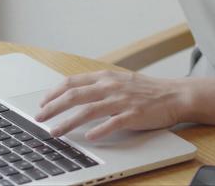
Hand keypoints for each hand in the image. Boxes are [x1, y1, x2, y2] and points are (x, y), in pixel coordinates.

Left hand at [34, 69, 189, 140]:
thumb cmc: (147, 90)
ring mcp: (121, 100)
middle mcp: (110, 86)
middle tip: (39, 118)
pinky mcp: (133, 115)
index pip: (72, 82)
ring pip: (87, 111)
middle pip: (74, 96)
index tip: (42, 102)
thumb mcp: (120, 80)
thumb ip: (100, 85)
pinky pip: (111, 123)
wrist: (175, 95)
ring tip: (54, 132)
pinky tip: (89, 138)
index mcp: (105, 77)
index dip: (54, 93)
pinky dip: (98, 131)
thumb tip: (77, 93)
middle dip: (52, 107)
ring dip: (67, 122)